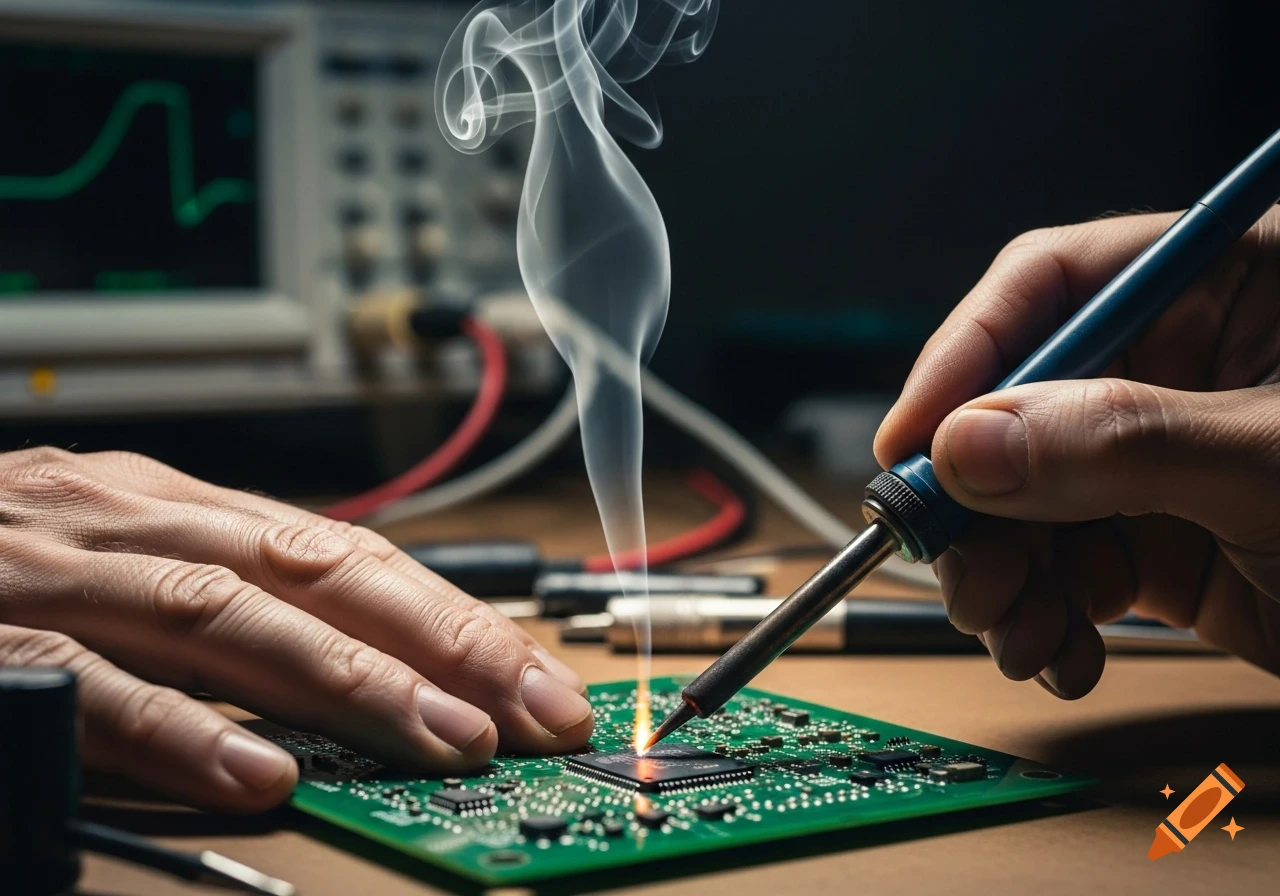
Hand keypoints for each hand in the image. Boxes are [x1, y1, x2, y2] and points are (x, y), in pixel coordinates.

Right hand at [0, 448, 592, 810]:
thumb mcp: (130, 564)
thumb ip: (231, 611)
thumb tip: (362, 677)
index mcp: (183, 509)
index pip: (353, 554)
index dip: (456, 617)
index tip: (540, 681)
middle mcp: (136, 523)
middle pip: (321, 573)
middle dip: (443, 643)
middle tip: (535, 712)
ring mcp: (56, 573)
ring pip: (227, 615)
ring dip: (346, 682)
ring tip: (442, 740)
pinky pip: (83, 683)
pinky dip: (173, 729)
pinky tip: (254, 773)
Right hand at [875, 210, 1279, 696]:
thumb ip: (1125, 441)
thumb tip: (969, 445)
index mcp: (1230, 285)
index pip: (1055, 284)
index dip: (968, 356)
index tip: (912, 443)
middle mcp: (1185, 366)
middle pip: (1019, 408)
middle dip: (976, 501)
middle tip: (953, 568)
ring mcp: (1167, 461)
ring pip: (1027, 503)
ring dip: (1002, 576)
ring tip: (1014, 631)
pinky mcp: (1170, 545)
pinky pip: (1067, 570)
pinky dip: (1047, 619)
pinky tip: (1061, 654)